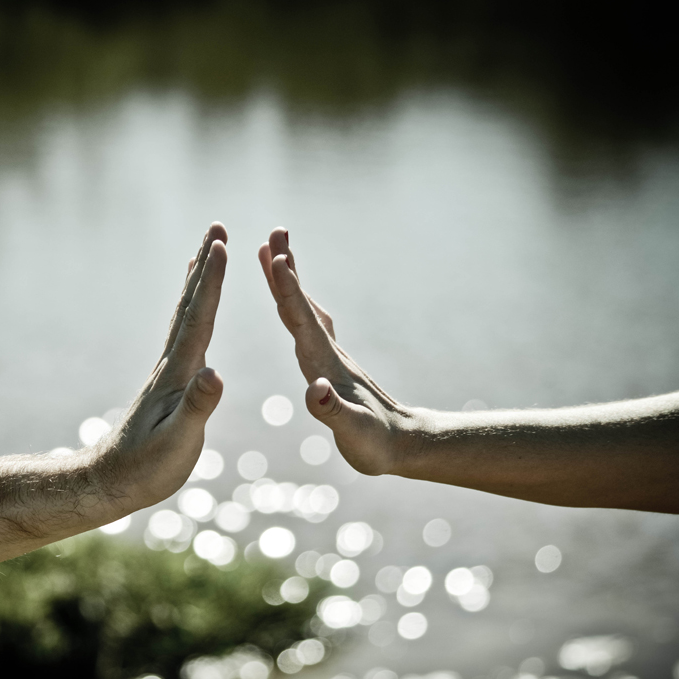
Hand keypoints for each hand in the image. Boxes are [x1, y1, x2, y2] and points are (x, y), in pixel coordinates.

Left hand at [94, 222, 228, 509]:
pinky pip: (185, 335)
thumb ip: (197, 407)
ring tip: (206, 253)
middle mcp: (171, 364)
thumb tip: (216, 373)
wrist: (110, 483)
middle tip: (217, 228)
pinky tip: (194, 312)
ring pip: (185, 316)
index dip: (211, 281)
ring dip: (198, 282)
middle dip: (205, 265)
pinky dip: (192, 312)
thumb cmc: (147, 468)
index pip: (199, 318)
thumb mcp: (178, 442)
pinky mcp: (168, 385)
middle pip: (190, 305)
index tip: (221, 244)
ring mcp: (168, 372)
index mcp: (178, 374)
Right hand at [258, 227, 420, 475]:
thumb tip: (315, 390)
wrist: (405, 445)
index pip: (303, 321)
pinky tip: (290, 297)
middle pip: (301, 304)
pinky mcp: (331, 363)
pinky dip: (295, 303)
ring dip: (288, 279)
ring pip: (304, 309)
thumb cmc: (377, 445)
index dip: (288, 290)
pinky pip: (307, 323)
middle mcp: (327, 353)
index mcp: (326, 366)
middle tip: (274, 232)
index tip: (276, 258)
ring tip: (274, 250)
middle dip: (286, 269)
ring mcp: (330, 355)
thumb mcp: (353, 434)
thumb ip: (332, 412)